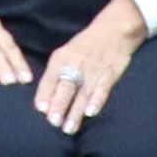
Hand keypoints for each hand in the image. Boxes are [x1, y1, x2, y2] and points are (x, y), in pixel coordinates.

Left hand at [31, 0, 147, 134]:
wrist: (115, 29)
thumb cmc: (86, 44)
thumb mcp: (66, 53)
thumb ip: (56, 74)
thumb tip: (45, 99)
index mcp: (63, 57)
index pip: (51, 77)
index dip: (45, 93)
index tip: (41, 109)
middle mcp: (77, 63)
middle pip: (66, 86)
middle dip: (59, 105)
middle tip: (53, 122)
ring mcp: (94, 69)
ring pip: (83, 92)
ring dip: (75, 111)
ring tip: (69, 128)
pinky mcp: (110, 73)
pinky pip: (102, 88)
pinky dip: (97, 100)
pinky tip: (91, 112)